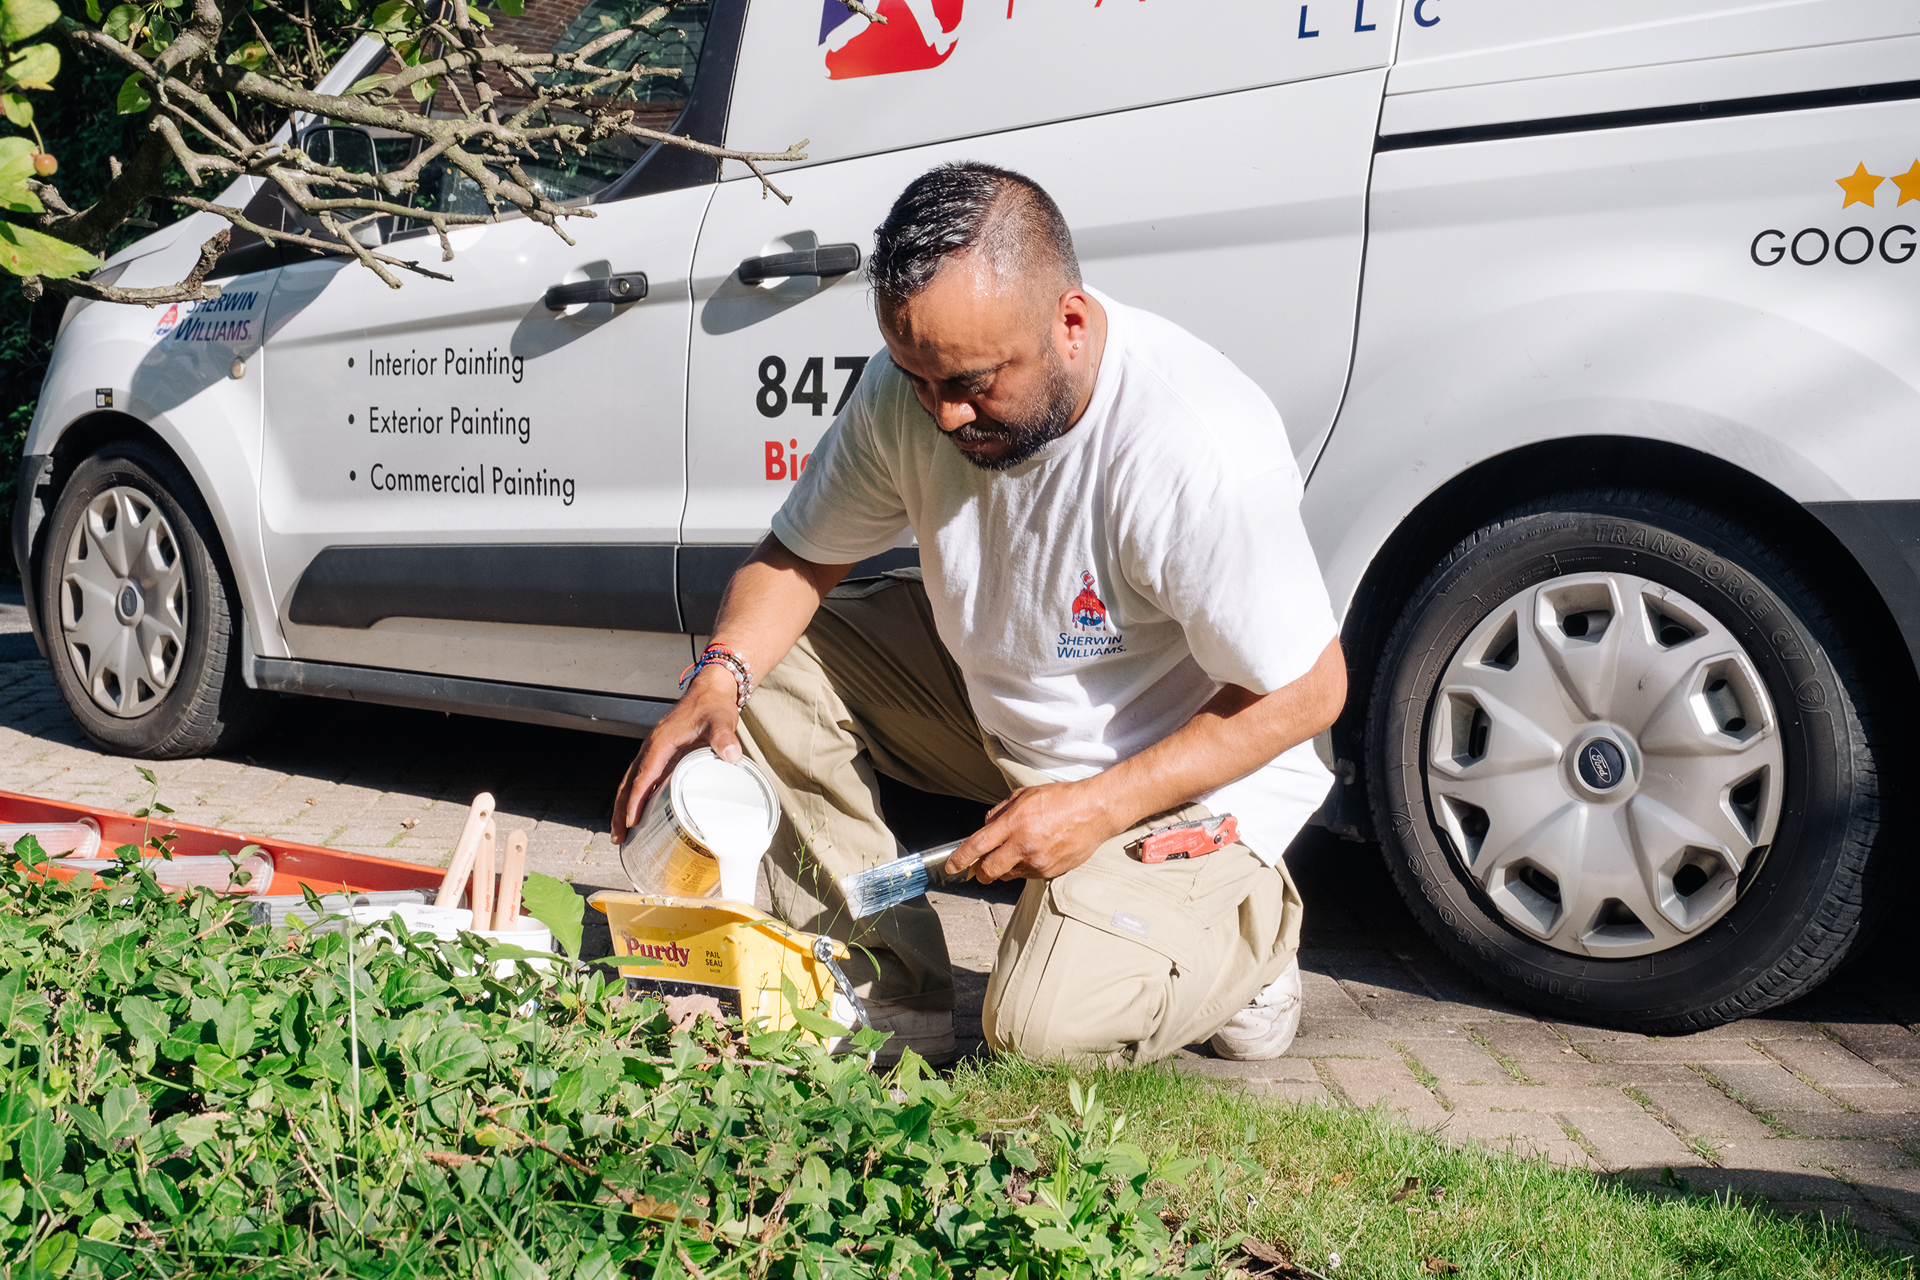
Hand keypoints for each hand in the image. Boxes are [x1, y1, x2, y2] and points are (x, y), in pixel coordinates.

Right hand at [610, 667, 743, 843]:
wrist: (712, 690)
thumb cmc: (713, 704)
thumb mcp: (721, 720)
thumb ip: (724, 737)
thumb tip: (730, 755)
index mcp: (661, 742)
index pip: (643, 776)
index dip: (636, 800)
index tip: (630, 822)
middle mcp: (653, 748)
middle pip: (630, 783)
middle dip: (621, 810)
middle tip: (618, 836)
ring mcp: (656, 752)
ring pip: (633, 782)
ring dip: (625, 806)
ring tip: (622, 832)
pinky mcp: (664, 755)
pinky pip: (645, 778)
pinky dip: (638, 797)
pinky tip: (641, 814)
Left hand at [944, 780, 1117, 882]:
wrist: (1093, 811)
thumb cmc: (1060, 799)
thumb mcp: (1023, 796)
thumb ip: (999, 813)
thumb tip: (985, 827)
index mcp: (1014, 823)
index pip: (978, 846)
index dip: (960, 859)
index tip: (952, 866)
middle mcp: (1024, 845)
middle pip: (989, 871)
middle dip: (980, 872)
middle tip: (978, 869)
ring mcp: (1038, 862)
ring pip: (1008, 875)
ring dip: (1005, 868)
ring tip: (1018, 850)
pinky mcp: (1050, 872)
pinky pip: (1028, 875)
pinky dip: (1025, 867)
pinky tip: (1036, 852)